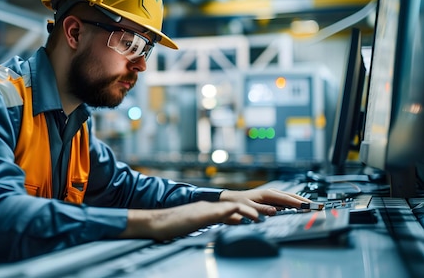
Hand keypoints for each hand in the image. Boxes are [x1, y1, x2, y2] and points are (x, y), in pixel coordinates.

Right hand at [120, 201, 261, 241]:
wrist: (156, 223)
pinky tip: (243, 217)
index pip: (237, 208)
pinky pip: (220, 212)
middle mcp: (211, 207)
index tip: (269, 214)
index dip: (254, 210)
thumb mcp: (200, 225)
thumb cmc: (175, 227)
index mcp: (212, 211)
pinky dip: (233, 213)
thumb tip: (234, 222)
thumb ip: (215, 223)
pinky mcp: (201, 215)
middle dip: (258, 208)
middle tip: (276, 211)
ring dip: (251, 210)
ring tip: (265, 215)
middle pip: (240, 205)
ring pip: (234, 207)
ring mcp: (206, 210)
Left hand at [219, 188, 310, 215]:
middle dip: (306, 202)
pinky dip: (295, 203)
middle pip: (293, 197)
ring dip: (302, 202)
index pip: (288, 199)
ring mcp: (272, 195)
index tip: (311, 207)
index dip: (300, 204)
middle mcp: (272, 193)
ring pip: (290, 197)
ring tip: (314, 207)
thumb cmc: (238, 202)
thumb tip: (274, 211)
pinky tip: (300, 207)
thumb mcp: (248, 207)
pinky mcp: (271, 198)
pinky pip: (286, 200)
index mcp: (268, 194)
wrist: (230, 199)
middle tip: (319, 207)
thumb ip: (261, 210)